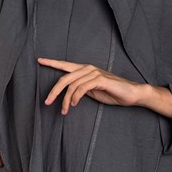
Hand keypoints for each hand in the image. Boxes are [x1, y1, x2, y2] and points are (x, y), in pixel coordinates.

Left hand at [37, 57, 171, 117]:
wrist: (132, 94)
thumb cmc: (113, 93)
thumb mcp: (92, 91)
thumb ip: (81, 88)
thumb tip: (69, 93)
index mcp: (85, 70)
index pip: (65, 65)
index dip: (52, 62)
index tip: (39, 60)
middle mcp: (88, 68)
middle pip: (64, 77)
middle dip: (53, 91)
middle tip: (47, 102)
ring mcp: (94, 73)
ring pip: (71, 85)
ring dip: (65, 100)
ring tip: (64, 110)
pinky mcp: (100, 79)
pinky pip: (81, 88)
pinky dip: (75, 97)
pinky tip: (73, 104)